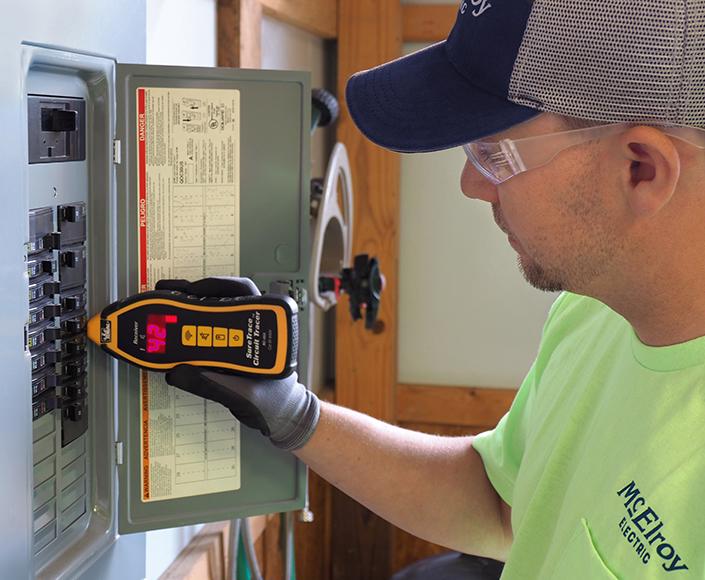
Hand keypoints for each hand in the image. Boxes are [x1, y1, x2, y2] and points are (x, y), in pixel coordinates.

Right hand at [155, 277, 319, 449]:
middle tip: (172, 292)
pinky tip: (176, 325)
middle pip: (227, 296)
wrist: (283, 417)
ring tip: (170, 304)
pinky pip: (213, 330)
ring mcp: (247, 336)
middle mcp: (259, 327)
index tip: (194, 290)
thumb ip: (213, 386)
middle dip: (198, 292)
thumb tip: (179, 373)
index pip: (244, 294)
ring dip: (194, 306)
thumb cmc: (276, 404)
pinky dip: (194, 326)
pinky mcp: (235, 348)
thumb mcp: (245, 397)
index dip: (217, 287)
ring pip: (219, 311)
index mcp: (270, 330)